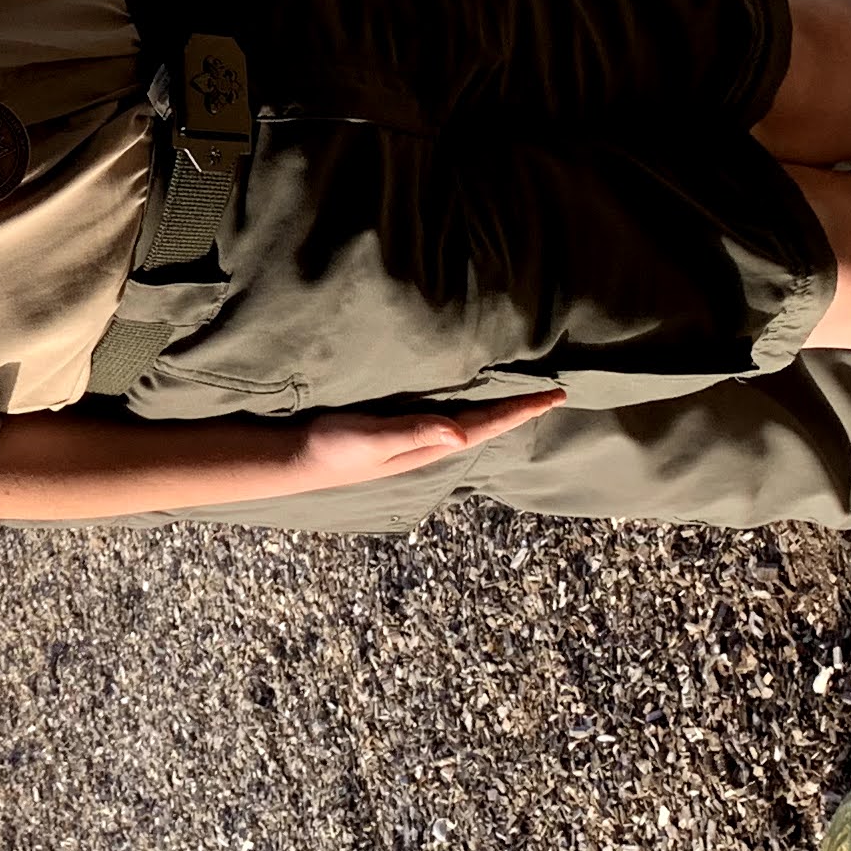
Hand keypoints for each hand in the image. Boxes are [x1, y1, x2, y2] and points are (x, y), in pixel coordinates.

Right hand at [266, 395, 565, 491]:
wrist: (294, 459)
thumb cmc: (331, 449)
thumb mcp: (371, 438)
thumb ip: (414, 433)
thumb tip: (463, 435)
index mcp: (430, 445)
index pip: (486, 426)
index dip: (521, 410)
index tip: (556, 395)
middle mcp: (429, 443)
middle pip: (487, 425)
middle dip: (520, 409)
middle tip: (555, 391)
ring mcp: (414, 438)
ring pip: (470, 420)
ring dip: (499, 407)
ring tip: (526, 393)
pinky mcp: (398, 428)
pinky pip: (447, 414)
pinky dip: (471, 403)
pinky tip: (473, 396)